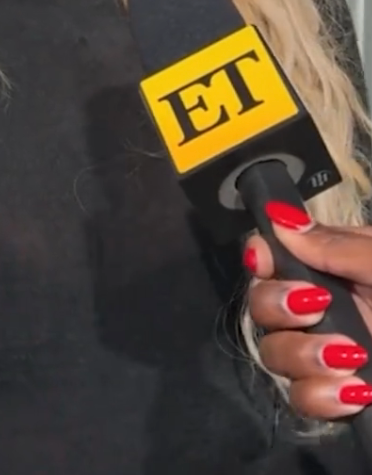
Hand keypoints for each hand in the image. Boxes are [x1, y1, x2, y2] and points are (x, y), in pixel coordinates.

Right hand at [246, 200, 371, 419]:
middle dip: (278, 305)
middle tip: (316, 308)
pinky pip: (303, 399)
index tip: (266, 259)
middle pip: (261, 305)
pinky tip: (356, 390)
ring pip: (276, 354)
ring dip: (304, 354)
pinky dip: (322, 396)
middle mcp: (328, 306)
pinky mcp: (342, 396)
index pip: (276, 255)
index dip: (261, 256)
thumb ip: (338, 246)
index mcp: (340, 265)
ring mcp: (332, 353)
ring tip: (353, 356)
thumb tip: (279, 219)